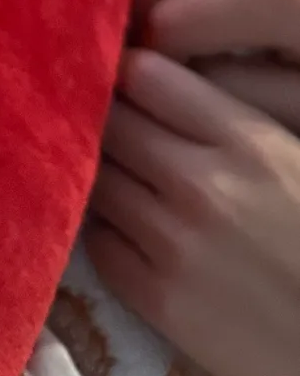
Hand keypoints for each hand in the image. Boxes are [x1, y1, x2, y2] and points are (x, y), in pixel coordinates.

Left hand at [89, 49, 299, 375]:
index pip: (145, 73)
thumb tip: (161, 82)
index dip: (129, 73)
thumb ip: (234, 120)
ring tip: (122, 181)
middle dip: (107, 119)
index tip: (126, 81)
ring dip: (101, 175)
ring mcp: (174, 244)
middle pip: (110, 123)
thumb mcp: (296, 161)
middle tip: (114, 131)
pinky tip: (130, 234)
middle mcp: (202, 184)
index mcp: (249, 142)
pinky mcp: (158, 303)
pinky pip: (97, 243)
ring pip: (95, 179)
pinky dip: (106, 232)